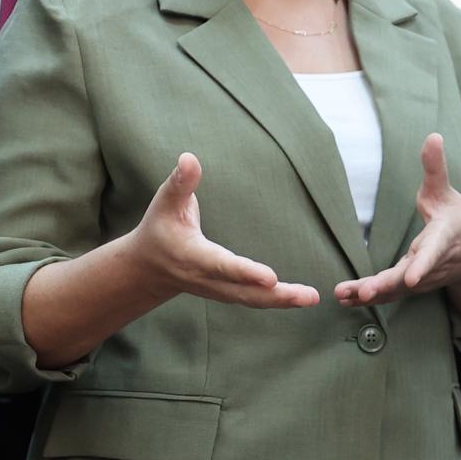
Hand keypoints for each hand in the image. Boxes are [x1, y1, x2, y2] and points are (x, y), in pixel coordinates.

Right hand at [129, 152, 320, 309]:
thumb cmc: (160, 228)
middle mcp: (207, 279)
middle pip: (245, 292)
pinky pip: (255, 301)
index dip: (246, 272)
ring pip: (252, 301)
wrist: (148, 267)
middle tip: (308, 296)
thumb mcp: (165, 202)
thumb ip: (181, 182)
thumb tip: (189, 158)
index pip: (222, 265)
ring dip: (283, 301)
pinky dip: (278, 302)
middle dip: (276, 295)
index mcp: (193, 257)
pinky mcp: (227, 294)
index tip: (270, 278)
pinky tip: (302, 299)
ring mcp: (218, 291)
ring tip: (312, 298)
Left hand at [339, 135, 460, 312]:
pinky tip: (345, 299)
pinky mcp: (411, 286)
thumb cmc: (457, 219)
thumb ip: (436, 168)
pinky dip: (369, 298)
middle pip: (409, 277)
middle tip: (365, 292)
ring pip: (396, 289)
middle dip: (387, 285)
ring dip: (370, 294)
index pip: (434, 251)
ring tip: (342, 295)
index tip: (412, 278)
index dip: (423, 265)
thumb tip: (433, 135)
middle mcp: (434, 263)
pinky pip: (391, 294)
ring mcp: (423, 278)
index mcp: (444, 237)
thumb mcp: (446, 192)